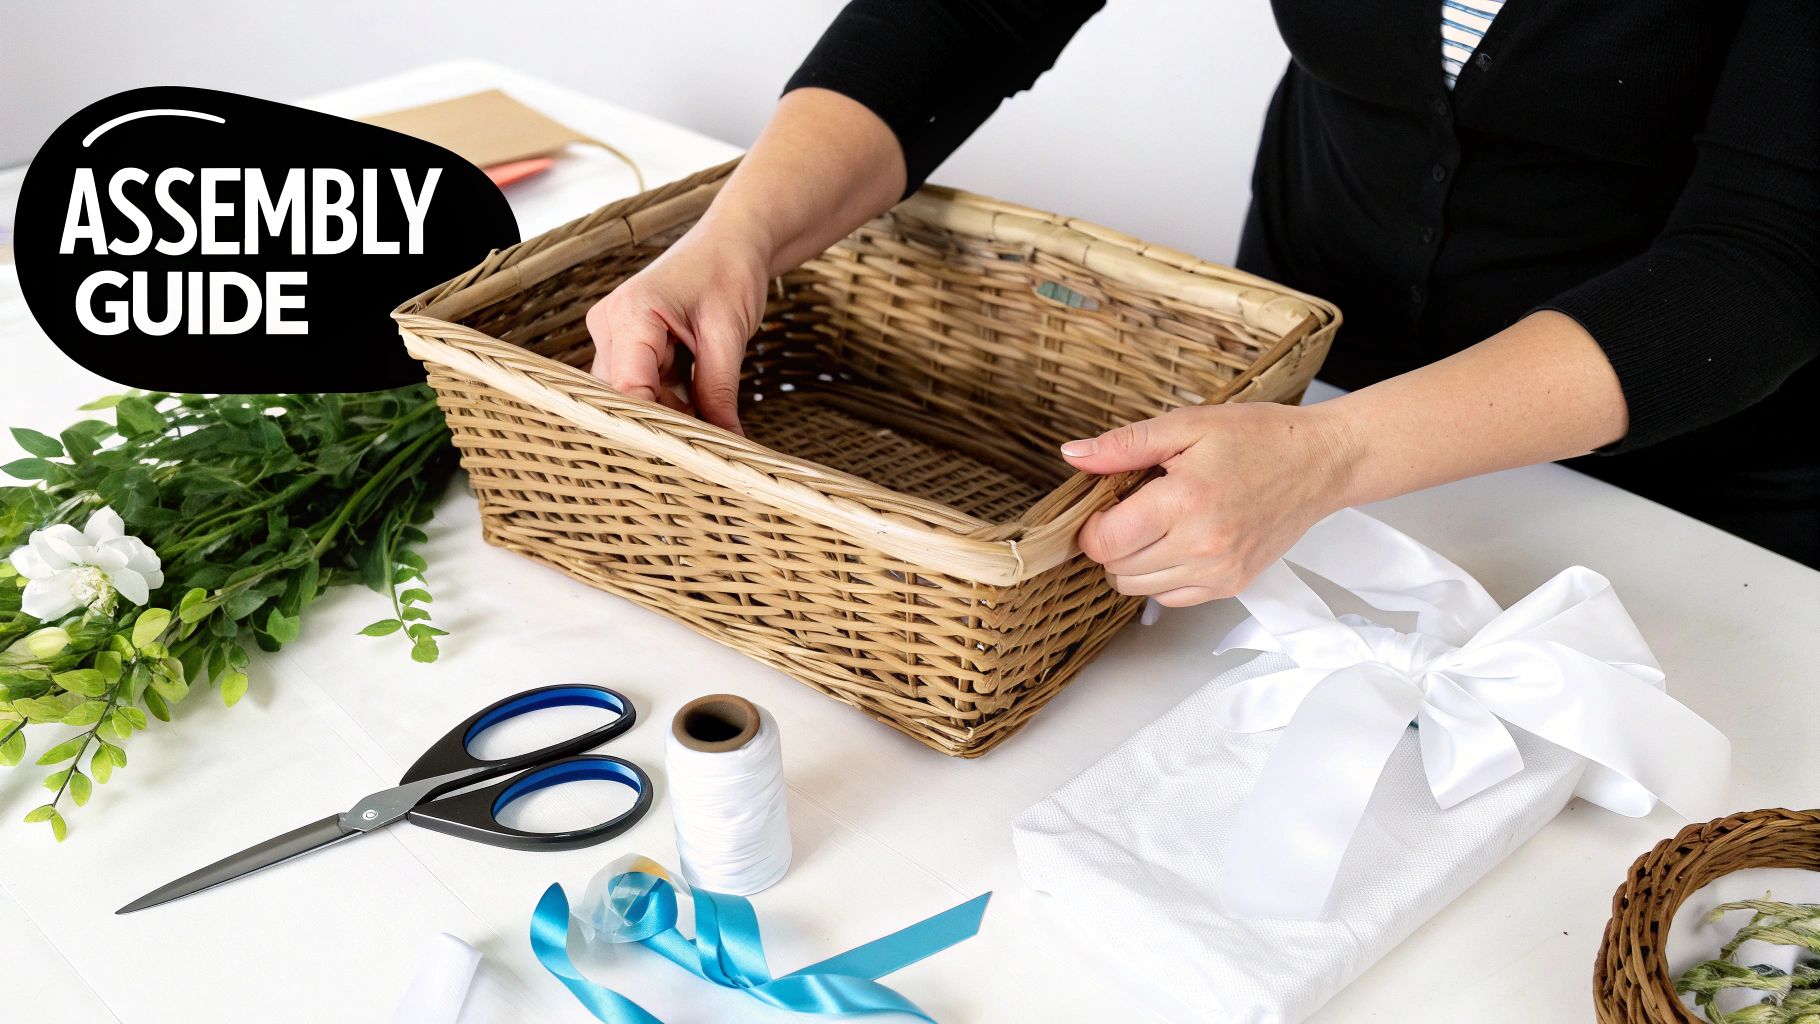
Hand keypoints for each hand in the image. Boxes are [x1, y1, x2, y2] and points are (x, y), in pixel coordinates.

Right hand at [585, 215, 770, 433]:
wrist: (731, 243)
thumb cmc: (729, 273)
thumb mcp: (729, 336)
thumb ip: (718, 392)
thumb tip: (725, 446)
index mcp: (631, 314)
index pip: (627, 388)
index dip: (652, 426)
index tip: (684, 457)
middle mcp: (610, 325)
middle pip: (624, 398)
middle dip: (664, 426)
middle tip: (706, 453)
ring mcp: (615, 336)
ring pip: (633, 398)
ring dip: (670, 416)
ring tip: (711, 434)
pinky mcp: (627, 345)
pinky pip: (642, 388)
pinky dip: (672, 404)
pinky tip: (701, 415)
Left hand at [1061, 403, 1356, 605]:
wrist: (1320, 463)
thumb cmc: (1258, 438)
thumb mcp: (1188, 424)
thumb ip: (1125, 445)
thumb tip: (1073, 455)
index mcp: (1184, 502)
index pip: (1103, 542)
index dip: (1092, 524)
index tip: (1107, 503)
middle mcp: (1201, 546)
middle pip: (1116, 570)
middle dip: (1111, 541)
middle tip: (1135, 508)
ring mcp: (1218, 572)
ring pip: (1138, 589)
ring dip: (1133, 562)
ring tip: (1158, 524)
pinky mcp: (1232, 585)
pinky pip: (1172, 598)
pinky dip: (1162, 577)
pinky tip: (1178, 542)